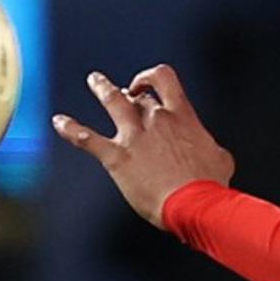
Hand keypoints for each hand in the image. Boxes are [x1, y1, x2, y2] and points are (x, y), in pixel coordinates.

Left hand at [52, 64, 234, 228]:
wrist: (194, 203)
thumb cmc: (210, 183)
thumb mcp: (220, 156)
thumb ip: (209, 144)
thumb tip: (209, 149)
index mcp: (182, 115)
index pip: (164, 79)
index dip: (151, 77)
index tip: (145, 86)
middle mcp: (157, 119)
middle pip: (138, 95)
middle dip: (130, 94)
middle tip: (124, 95)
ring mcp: (134, 136)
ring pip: (113, 101)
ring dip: (102, 88)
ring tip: (94, 80)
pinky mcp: (117, 157)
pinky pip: (87, 139)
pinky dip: (70, 128)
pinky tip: (58, 122)